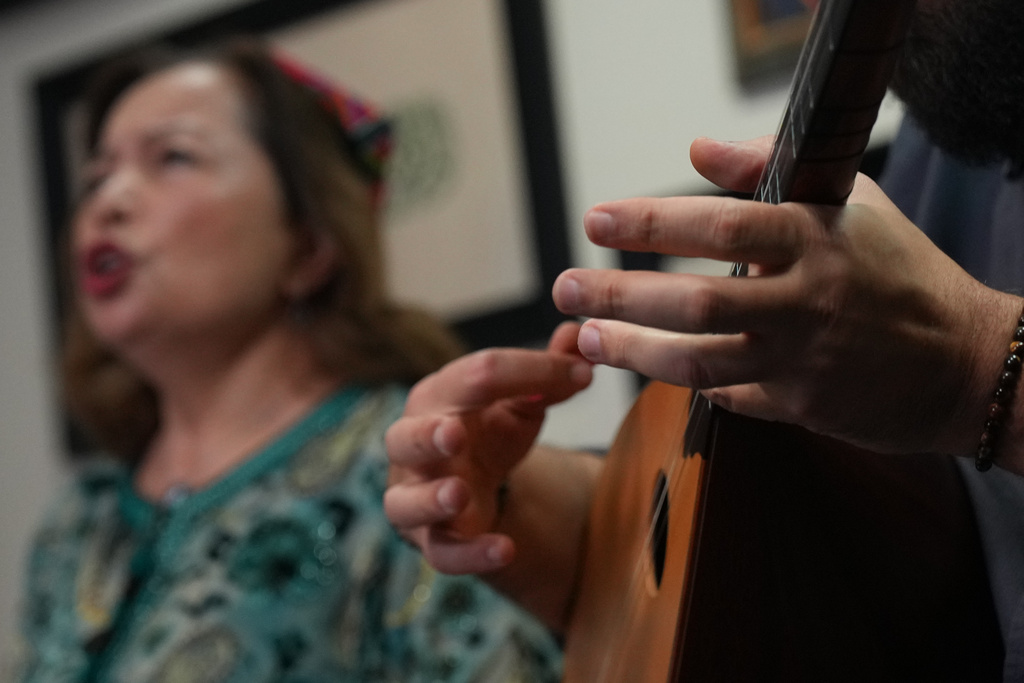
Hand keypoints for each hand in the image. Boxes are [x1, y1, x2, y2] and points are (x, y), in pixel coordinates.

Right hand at [384, 322, 592, 573]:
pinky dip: (470, 555)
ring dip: (431, 498)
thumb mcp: (521, 400)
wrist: (471, 486)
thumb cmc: (489, 433)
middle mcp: (415, 444)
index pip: (476, 376)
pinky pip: (441, 554)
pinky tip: (504, 549)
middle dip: (428, 435)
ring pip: (405, 502)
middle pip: (409, 437)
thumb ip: (550, 369)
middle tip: (454, 433)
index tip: (583, 375)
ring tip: (458, 494)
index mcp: (439, 397)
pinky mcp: (430, 541)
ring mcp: (416, 496)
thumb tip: (579, 335)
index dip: (529, 371)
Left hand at [553, 136, 1020, 454]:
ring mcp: (803, 361)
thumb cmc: (900, 272)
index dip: (652, 222)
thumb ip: (767, 171)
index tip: (597, 220)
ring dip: (633, 350)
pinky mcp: (801, 408)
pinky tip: (657, 368)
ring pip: (699, 361)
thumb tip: (697, 148)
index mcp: (818, 240)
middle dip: (619, 294)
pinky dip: (690, 382)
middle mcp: (807, 301)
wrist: (964, 362)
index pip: (721, 225)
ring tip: (586, 336)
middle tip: (565, 285)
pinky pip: (728, 396)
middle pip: (695, 301)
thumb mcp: (850, 203)